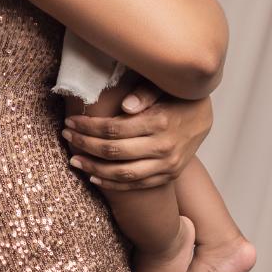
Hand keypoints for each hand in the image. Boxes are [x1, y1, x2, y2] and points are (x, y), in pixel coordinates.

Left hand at [60, 81, 212, 189]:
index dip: (88, 127)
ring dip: (94, 168)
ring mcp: (167, 165)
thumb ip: (145, 93)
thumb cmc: (177, 97)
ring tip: (75, 160)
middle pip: (113, 151)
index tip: (71, 122)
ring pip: (122, 173)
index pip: (113, 129)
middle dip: (85, 144)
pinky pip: (136, 185)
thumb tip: (125, 106)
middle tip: (66, 137)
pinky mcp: (168, 176)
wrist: (204, 118)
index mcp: (160, 121)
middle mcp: (163, 147)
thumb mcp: (164, 87)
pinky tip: (95, 177)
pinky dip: (113, 184)